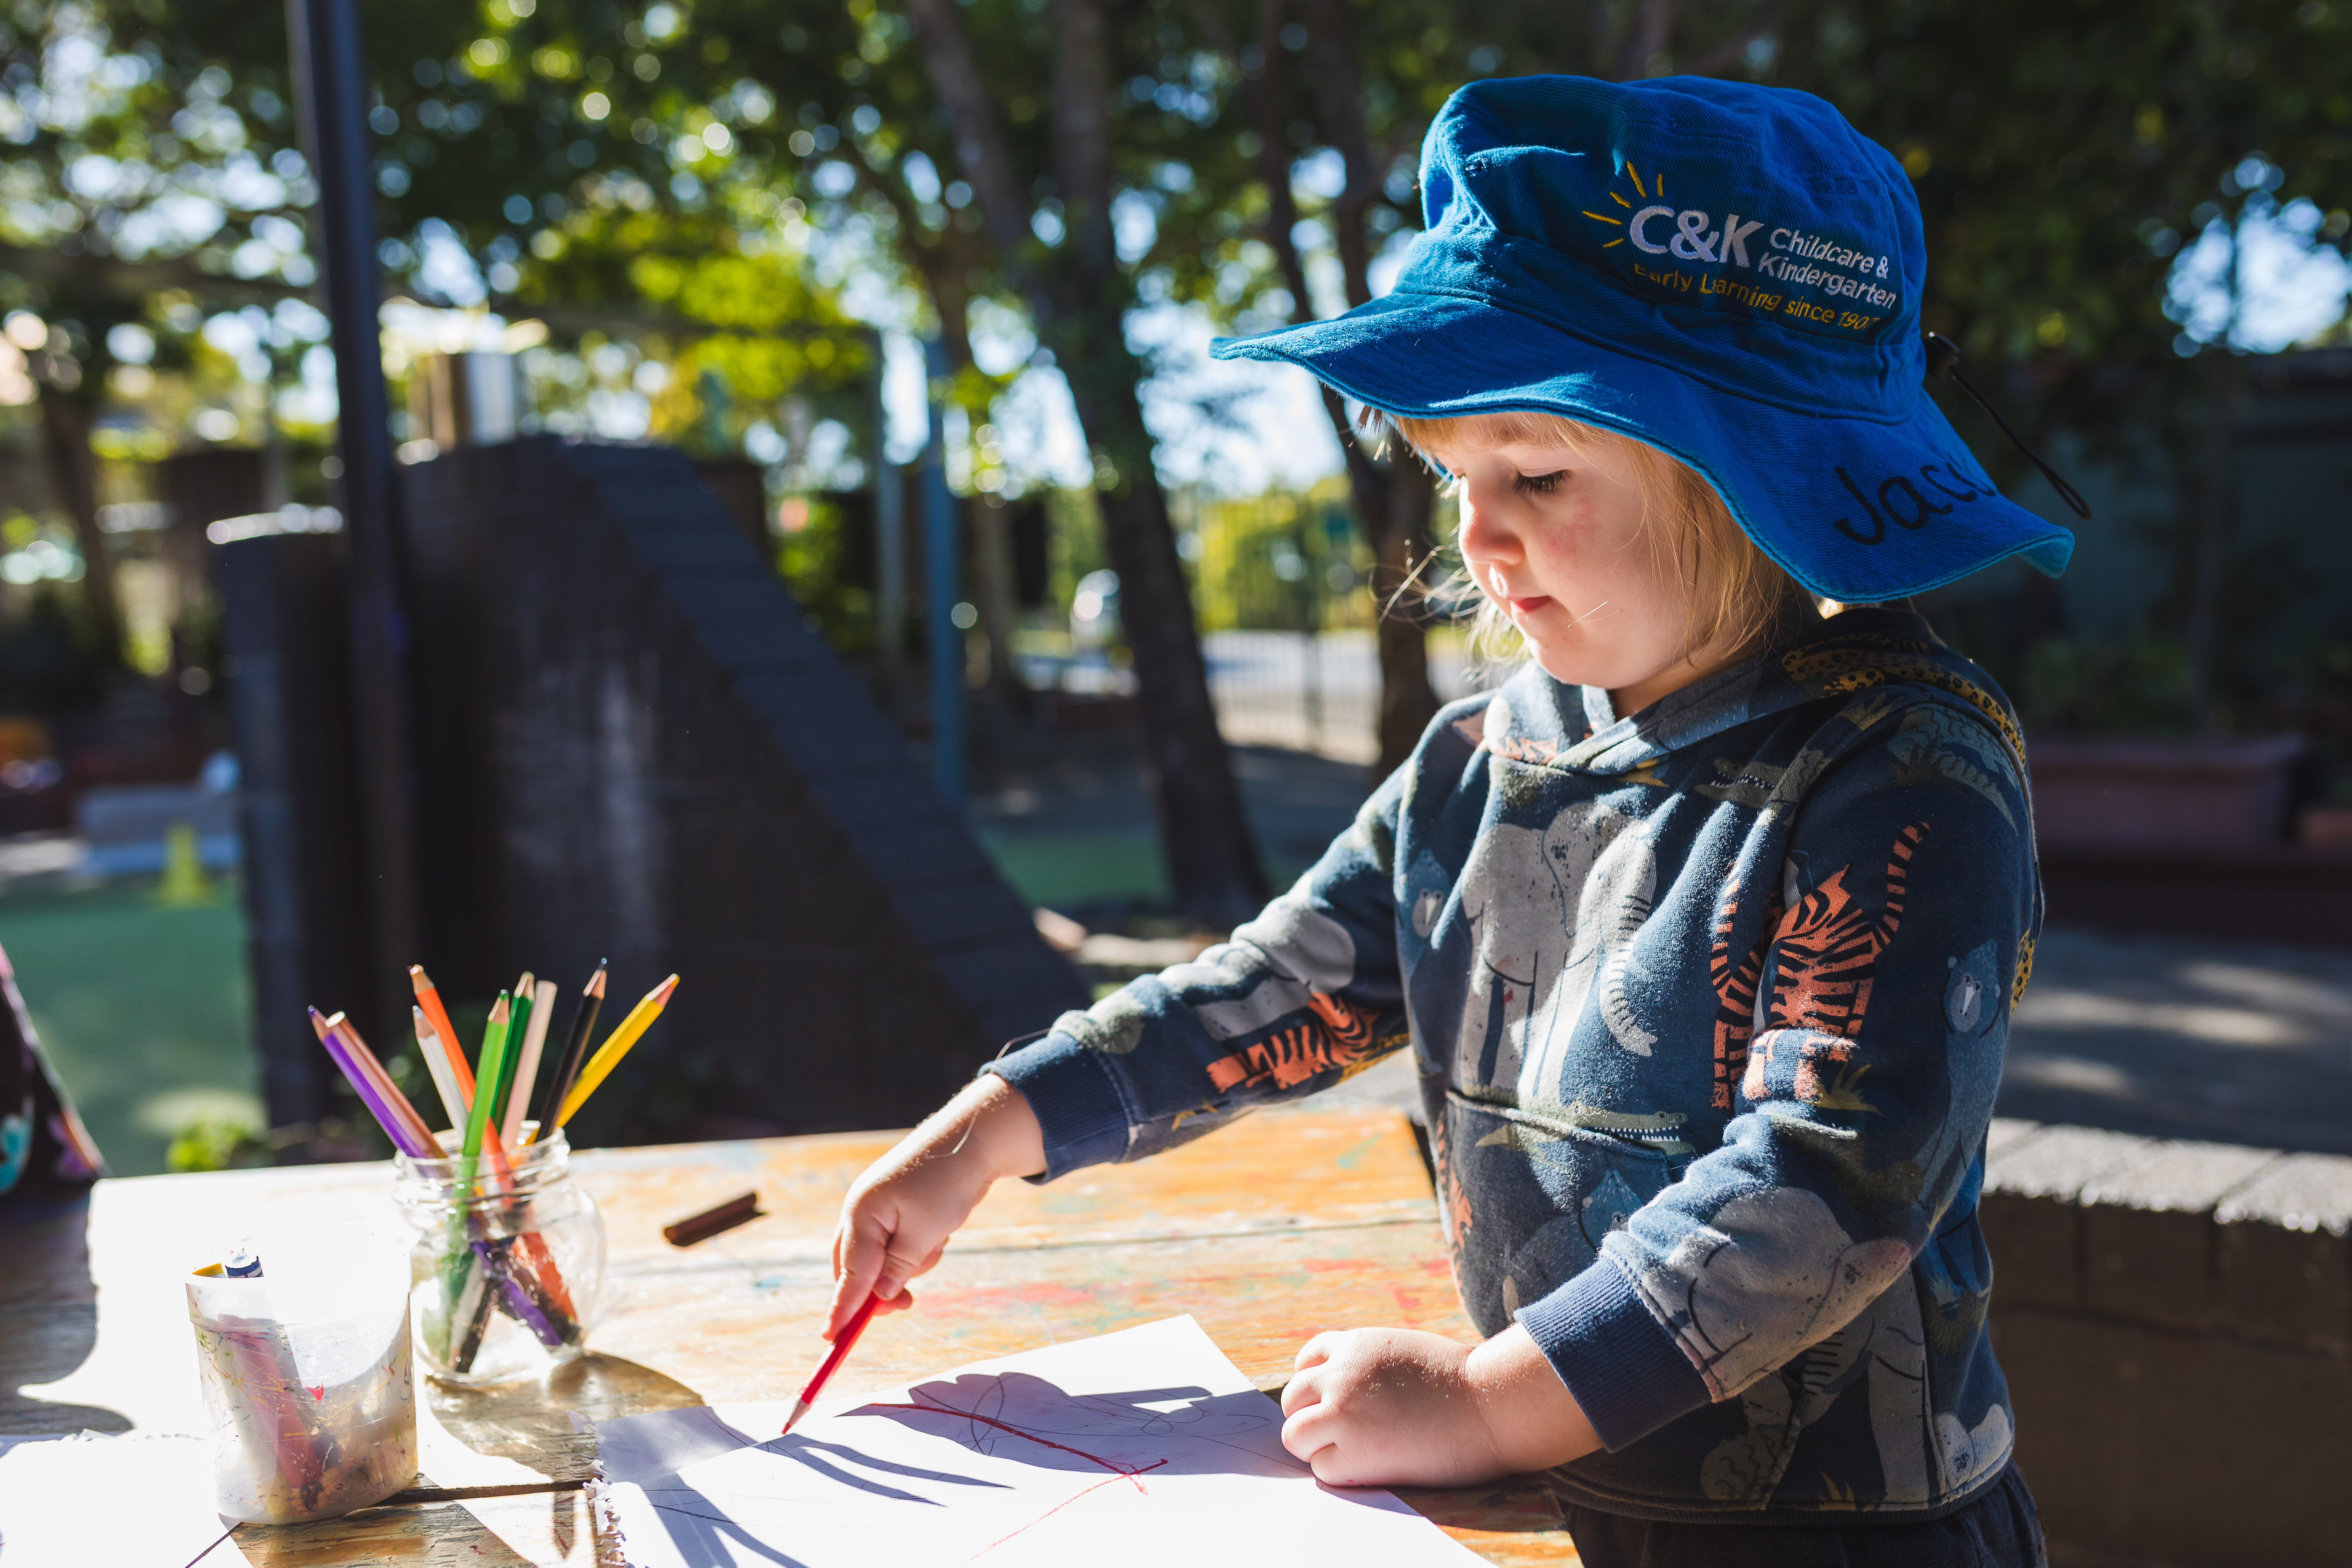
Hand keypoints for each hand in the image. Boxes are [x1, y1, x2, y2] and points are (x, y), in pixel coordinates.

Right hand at [822, 1075, 1044, 1339]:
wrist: (973, 1141)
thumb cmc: (947, 1183)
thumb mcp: (925, 1232)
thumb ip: (898, 1267)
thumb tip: (881, 1295)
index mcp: (861, 1214)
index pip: (848, 1273)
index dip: (841, 1309)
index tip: (830, 1338)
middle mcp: (862, 1211)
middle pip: (858, 1269)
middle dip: (881, 1289)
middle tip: (908, 1303)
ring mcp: (878, 1210)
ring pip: (883, 1261)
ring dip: (911, 1263)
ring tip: (938, 1238)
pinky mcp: (897, 1210)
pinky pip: (900, 1246)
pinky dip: (919, 1249)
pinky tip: (940, 1230)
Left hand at [1279, 1324, 1600, 1486]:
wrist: (1492, 1404)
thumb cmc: (1463, 1383)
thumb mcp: (1405, 1354)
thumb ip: (1370, 1365)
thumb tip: (1348, 1390)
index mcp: (1356, 1345)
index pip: (1307, 1362)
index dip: (1315, 1385)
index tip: (1329, 1403)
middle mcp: (1340, 1375)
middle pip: (1293, 1399)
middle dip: (1311, 1417)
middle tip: (1341, 1435)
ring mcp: (1343, 1413)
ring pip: (1295, 1435)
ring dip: (1315, 1446)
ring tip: (1350, 1454)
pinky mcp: (1353, 1453)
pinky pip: (1321, 1468)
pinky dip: (1337, 1472)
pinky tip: (1369, 1468)